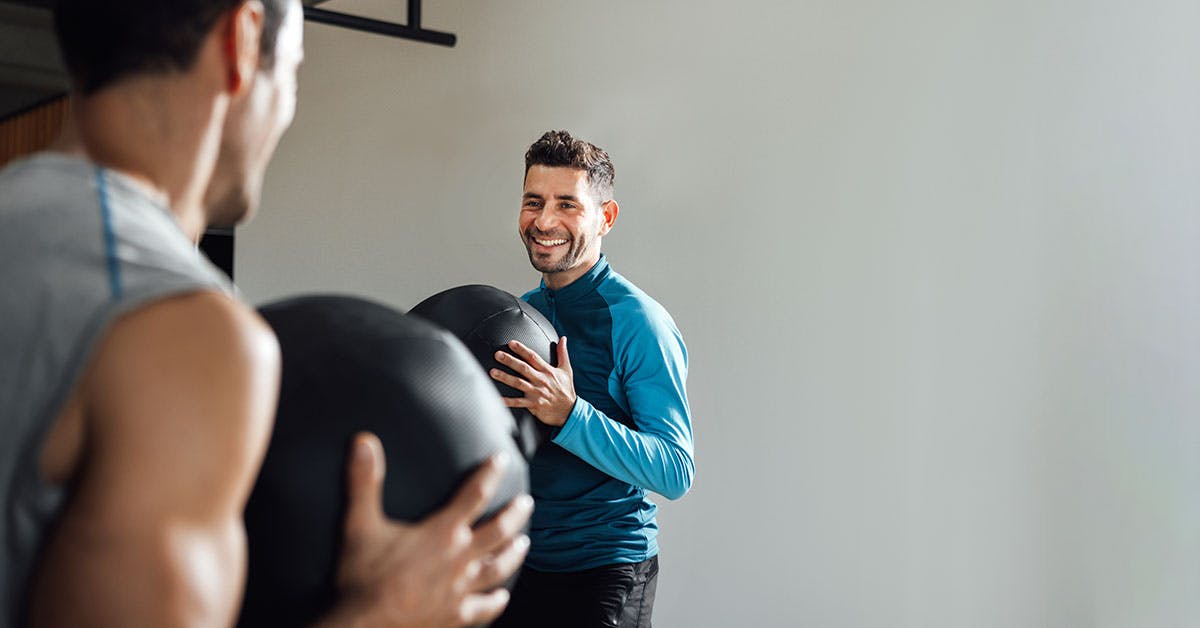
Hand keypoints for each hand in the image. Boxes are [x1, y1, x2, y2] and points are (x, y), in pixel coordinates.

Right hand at [317, 433, 532, 627]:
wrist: (364, 626)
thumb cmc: (363, 576)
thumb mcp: (360, 524)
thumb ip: (364, 481)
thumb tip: (364, 441)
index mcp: (443, 532)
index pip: (474, 494)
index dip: (490, 473)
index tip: (502, 459)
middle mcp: (460, 558)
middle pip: (499, 530)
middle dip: (516, 513)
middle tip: (527, 502)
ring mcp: (461, 589)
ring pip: (499, 567)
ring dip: (514, 553)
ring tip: (524, 542)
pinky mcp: (456, 616)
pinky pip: (483, 607)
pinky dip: (495, 601)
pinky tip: (502, 597)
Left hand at [491, 337, 574, 426]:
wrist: (569, 411)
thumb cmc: (566, 389)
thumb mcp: (566, 370)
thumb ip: (562, 353)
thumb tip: (563, 338)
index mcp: (548, 371)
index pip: (533, 357)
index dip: (522, 349)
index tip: (511, 343)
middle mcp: (541, 380)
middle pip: (523, 368)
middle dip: (510, 361)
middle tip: (497, 354)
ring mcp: (537, 393)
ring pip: (519, 383)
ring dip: (505, 377)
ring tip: (493, 372)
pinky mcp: (534, 405)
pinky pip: (519, 403)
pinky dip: (508, 402)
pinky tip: (497, 399)